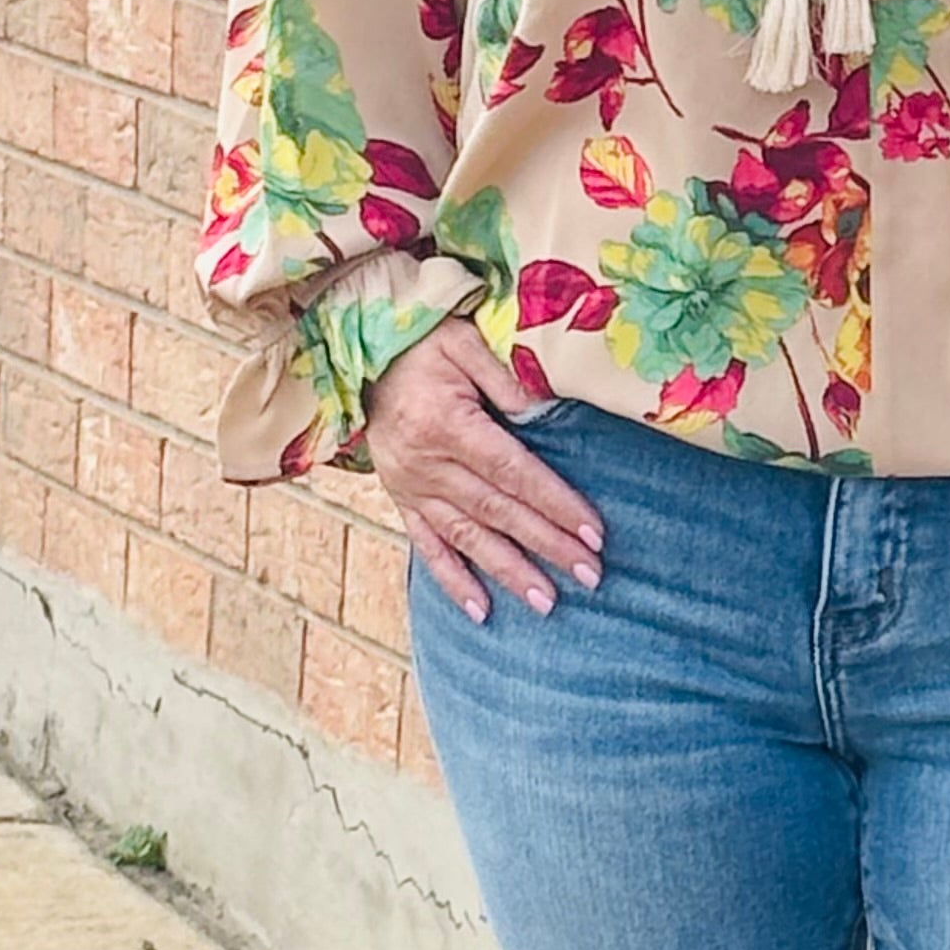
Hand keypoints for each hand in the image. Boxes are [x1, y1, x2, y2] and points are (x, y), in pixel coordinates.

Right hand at [365, 323, 602, 621]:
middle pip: (498, 512)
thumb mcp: (463, 339)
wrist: (357, 354)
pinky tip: (481, 611)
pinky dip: (453, 581)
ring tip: (547, 602)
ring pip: (468, 538)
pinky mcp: (402, 500)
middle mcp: (427, 464)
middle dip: (547, 545)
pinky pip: (427, 547)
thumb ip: (504, 373)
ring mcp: (412, 488)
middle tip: (591, 574)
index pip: (513, 472)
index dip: (554, 503)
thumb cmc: (421, 343)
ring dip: (509, 572)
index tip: (592, 531)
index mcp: (447, 425)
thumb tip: (544, 412)